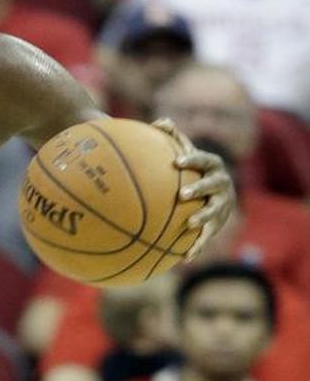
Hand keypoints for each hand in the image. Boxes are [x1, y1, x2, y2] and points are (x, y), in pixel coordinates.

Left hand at [152, 118, 235, 260]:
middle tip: (182, 194)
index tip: (177, 161)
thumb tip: (160, 121)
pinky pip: (208, 237)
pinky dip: (198, 247)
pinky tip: (185, 258)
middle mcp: (221, 185)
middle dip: (200, 189)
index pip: (205, 160)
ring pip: (215, 212)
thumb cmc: (192, 169)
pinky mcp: (217, 225)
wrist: (213, 192)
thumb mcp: (184, 151)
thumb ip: (172, 136)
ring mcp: (221, 206)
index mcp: (212, 166)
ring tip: (190, 224)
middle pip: (213, 186)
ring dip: (204, 218)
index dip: (193, 159)